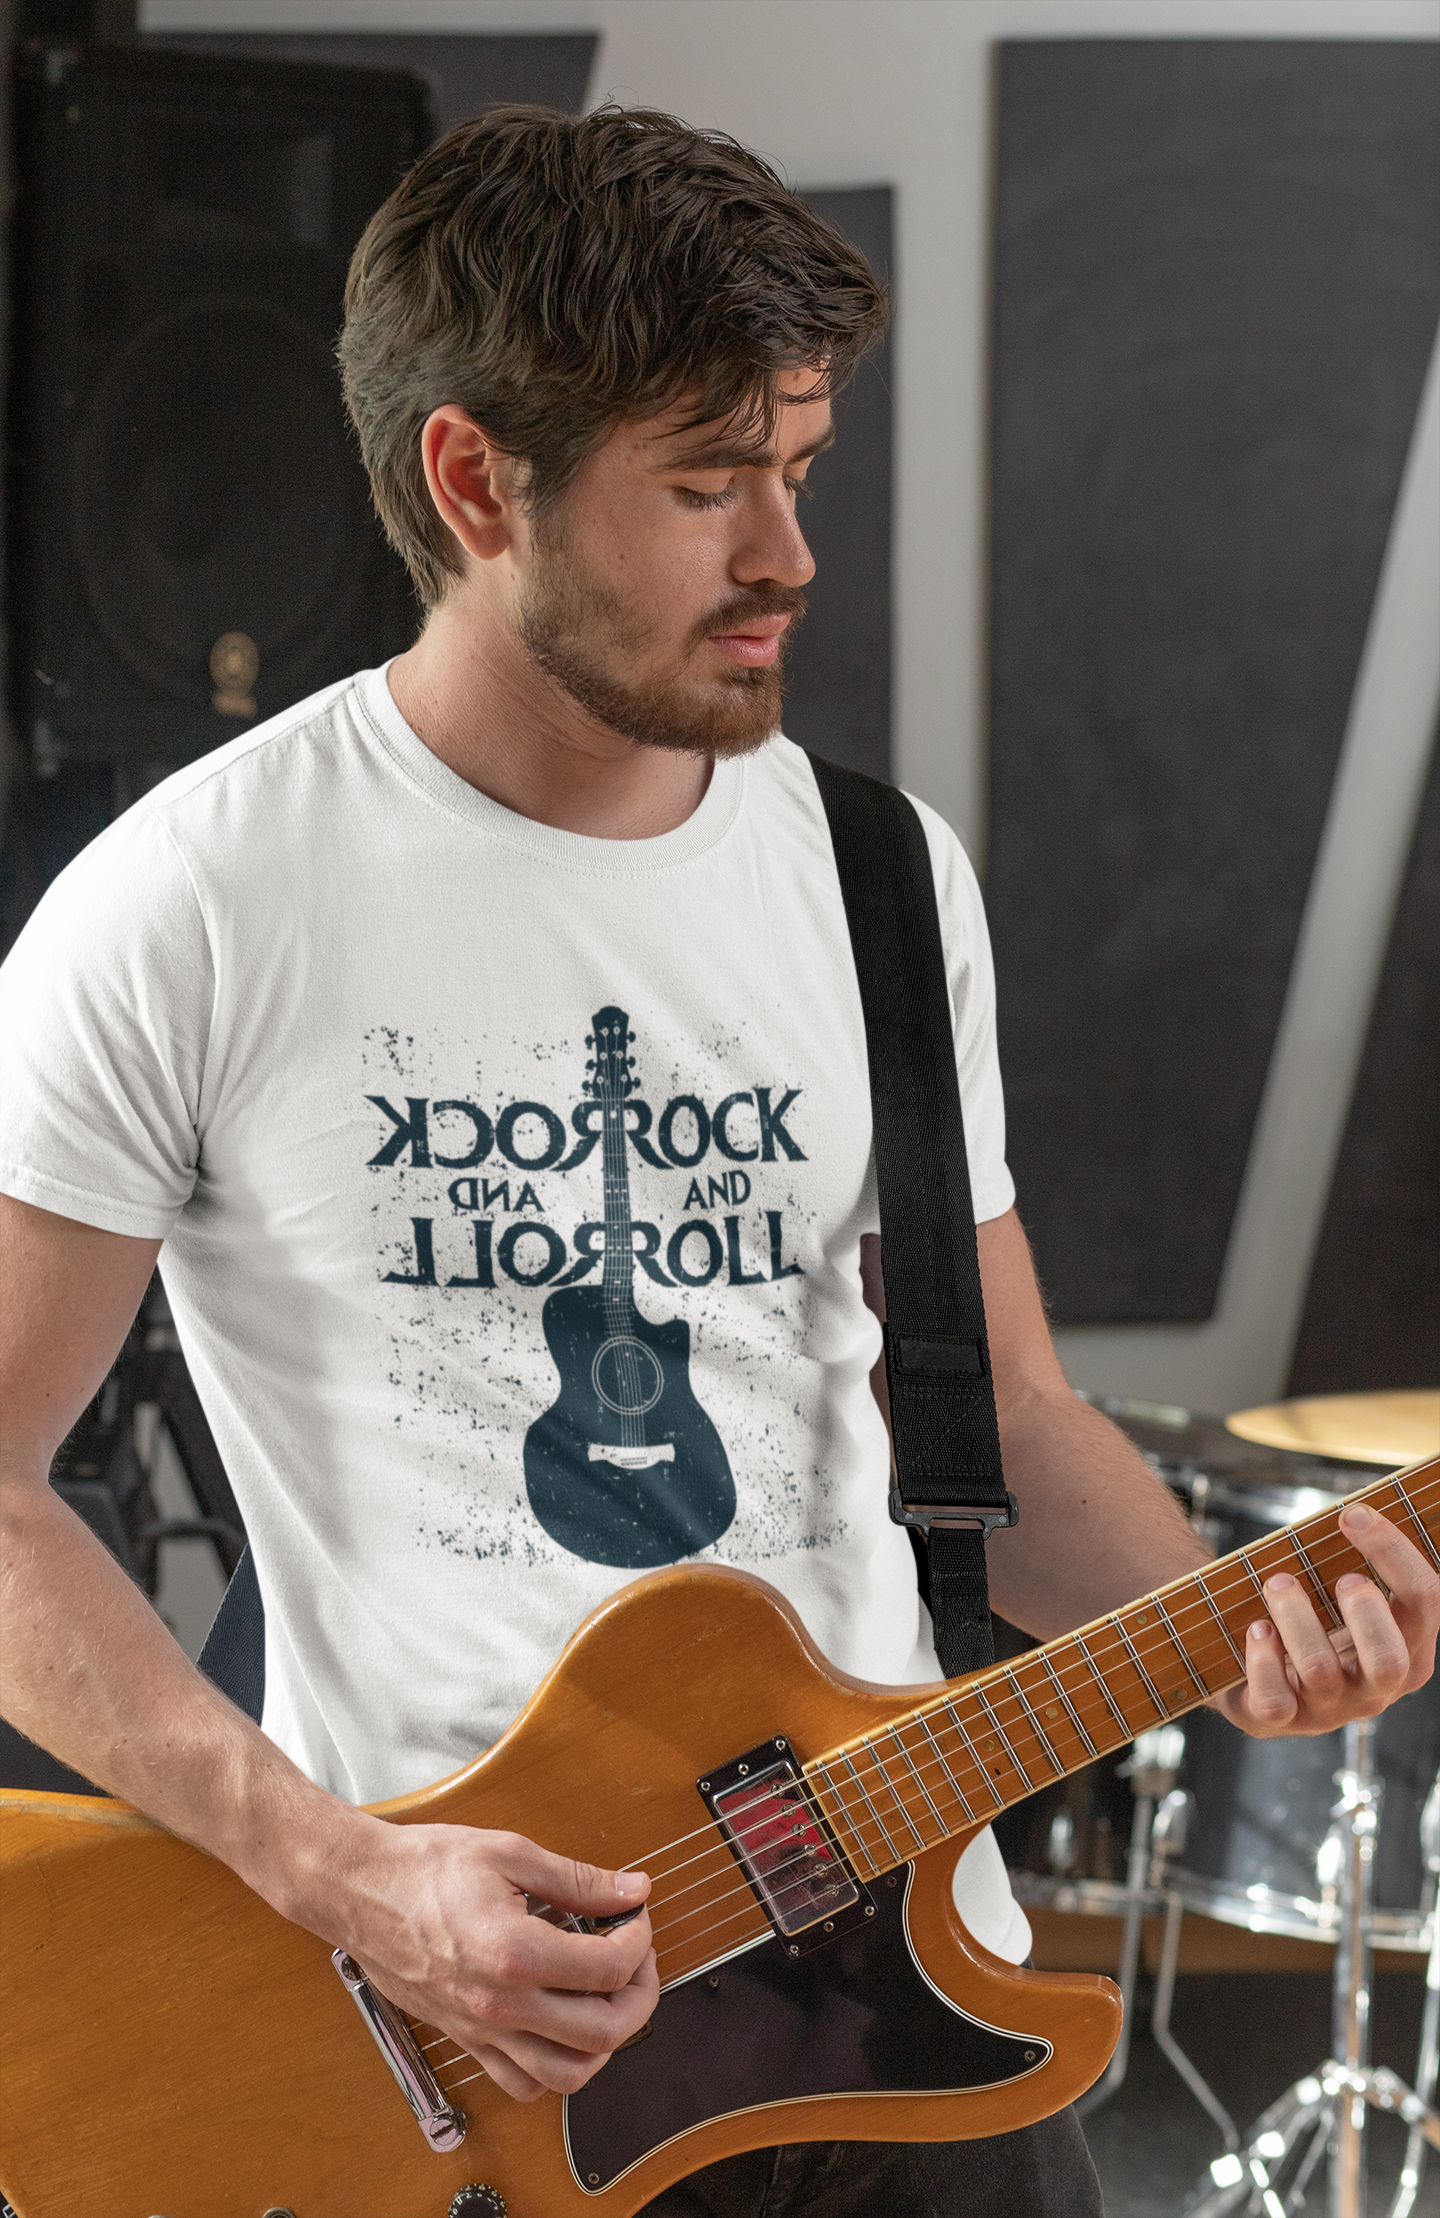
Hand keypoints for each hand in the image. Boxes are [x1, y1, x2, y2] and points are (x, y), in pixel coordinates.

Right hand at [330, 1820, 657, 2100]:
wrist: (361, 1891)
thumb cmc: (424, 1868)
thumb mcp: (510, 1854)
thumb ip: (578, 1880)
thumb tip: (631, 1891)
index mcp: (514, 1953)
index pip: (609, 1968)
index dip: (638, 1939)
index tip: (633, 1915)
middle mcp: (500, 2005)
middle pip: (603, 2032)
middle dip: (638, 1994)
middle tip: (635, 1957)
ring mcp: (482, 2031)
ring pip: (568, 2075)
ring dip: (605, 2042)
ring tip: (608, 1997)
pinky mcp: (467, 2040)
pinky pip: (523, 2084)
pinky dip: (557, 2068)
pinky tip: (563, 2026)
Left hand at [1212, 1503, 1438, 1737]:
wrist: (1253, 1668)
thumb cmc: (1311, 1622)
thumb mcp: (1345, 1600)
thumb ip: (1362, 1566)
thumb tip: (1357, 1511)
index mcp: (1407, 1652)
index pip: (1424, 1602)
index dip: (1393, 1552)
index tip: (1354, 1514)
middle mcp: (1373, 1690)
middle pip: (1390, 1660)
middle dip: (1364, 1610)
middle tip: (1339, 1576)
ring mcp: (1326, 1711)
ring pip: (1321, 1670)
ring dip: (1296, 1616)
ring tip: (1278, 1584)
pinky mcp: (1276, 1720)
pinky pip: (1274, 1700)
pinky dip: (1261, 1658)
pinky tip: (1257, 1629)